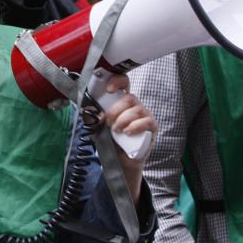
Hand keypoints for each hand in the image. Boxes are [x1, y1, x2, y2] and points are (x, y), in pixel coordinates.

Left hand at [98, 73, 156, 201]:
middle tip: (109, 122)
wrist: (122, 160)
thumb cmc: (112, 141)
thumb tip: (90, 111)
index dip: (117, 81)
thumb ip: (92, 120)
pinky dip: (135, 126)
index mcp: (122, 102)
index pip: (124, 84)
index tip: (108, 89)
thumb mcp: (97, 129)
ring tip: (116, 130)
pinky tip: (127, 132)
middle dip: (115, 110)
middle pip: (129, 98)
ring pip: (136, 110)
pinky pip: (146, 121)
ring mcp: (145, 115)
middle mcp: (135, 106)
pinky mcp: (152, 126)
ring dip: (123, 120)